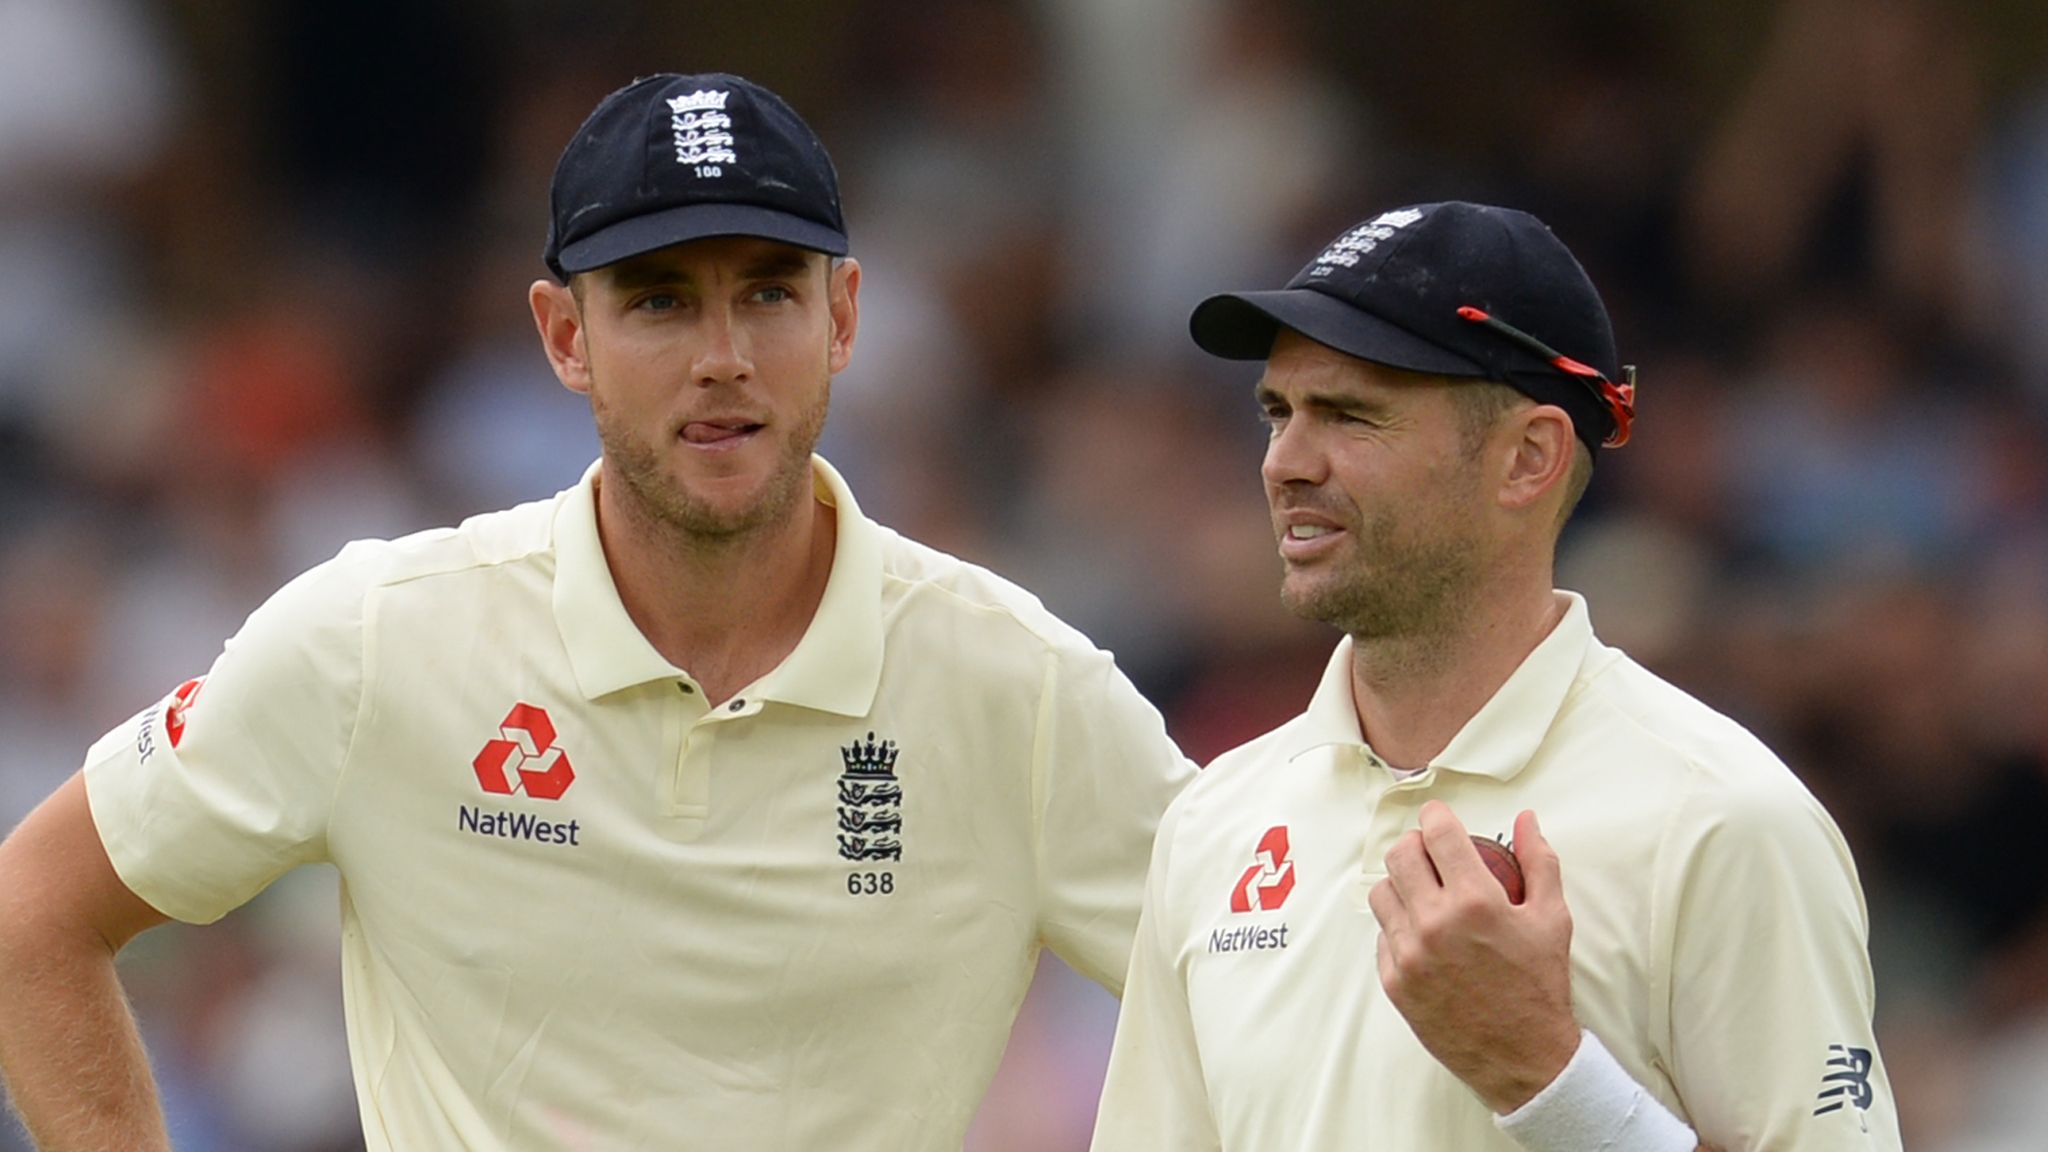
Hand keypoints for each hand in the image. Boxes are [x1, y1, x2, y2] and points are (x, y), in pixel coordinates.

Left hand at [1367, 802, 1580, 1113]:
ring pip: (1382, 892)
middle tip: (1431, 854)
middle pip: (1400, 855)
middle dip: (1415, 845)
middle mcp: (1435, 923)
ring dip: (1401, 884)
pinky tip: (1423, 934)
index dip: (1437, 816)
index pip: (1437, 833)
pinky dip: (1399, 927)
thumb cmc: (1540, 986)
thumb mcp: (1553, 919)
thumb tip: (1526, 819)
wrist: (1524, 1058)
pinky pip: (1383, 936)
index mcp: (1475, 901)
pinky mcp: (1394, 982)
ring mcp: (1409, 954)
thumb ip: (1539, 861)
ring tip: (1424, 893)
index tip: (1440, 818)